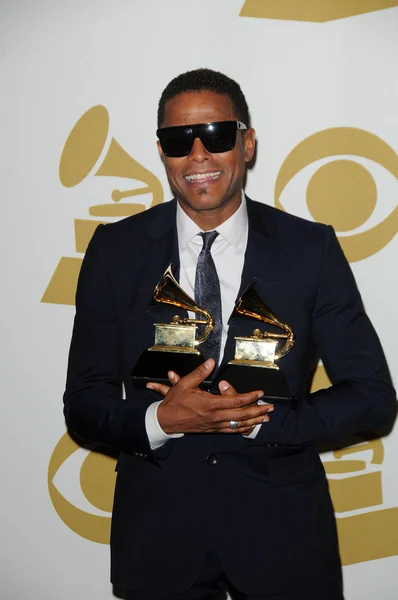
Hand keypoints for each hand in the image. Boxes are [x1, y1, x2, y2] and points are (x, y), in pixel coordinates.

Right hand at [146, 359, 273, 434]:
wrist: (166, 421)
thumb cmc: (175, 402)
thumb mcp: (184, 384)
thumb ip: (199, 372)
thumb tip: (211, 362)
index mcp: (210, 404)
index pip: (236, 400)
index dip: (250, 397)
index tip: (260, 393)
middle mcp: (215, 416)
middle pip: (242, 414)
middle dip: (258, 410)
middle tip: (270, 408)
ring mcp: (214, 425)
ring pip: (239, 424)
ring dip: (254, 421)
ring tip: (266, 418)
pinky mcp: (212, 429)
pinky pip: (231, 430)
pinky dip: (243, 428)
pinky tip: (250, 427)